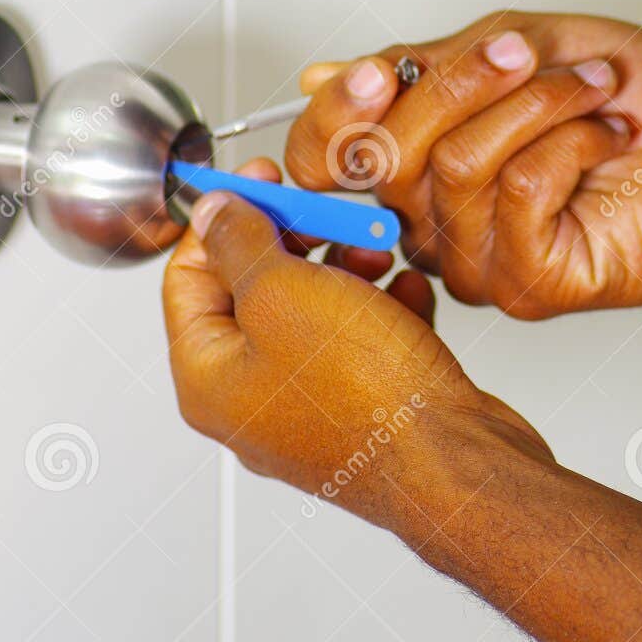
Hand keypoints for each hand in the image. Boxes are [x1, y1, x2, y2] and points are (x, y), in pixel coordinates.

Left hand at [162, 158, 549, 517]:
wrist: (453, 459)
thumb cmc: (367, 399)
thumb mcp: (283, 292)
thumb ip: (241, 243)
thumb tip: (216, 213)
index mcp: (209, 379)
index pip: (188, 279)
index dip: (221, 219)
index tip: (257, 181)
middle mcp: (252, 399)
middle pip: (253, 291)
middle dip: (295, 240)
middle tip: (325, 210)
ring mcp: (310, 407)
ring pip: (313, 312)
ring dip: (344, 268)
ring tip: (376, 252)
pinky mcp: (365, 409)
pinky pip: (361, 341)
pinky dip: (382, 308)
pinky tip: (406, 294)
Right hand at [285, 14, 641, 318]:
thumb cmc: (630, 97)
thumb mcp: (517, 46)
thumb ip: (425, 62)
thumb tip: (326, 75)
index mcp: (419, 167)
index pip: (332, 158)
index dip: (337, 114)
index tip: (377, 71)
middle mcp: (436, 221)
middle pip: (385, 156)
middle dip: (457, 83)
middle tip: (520, 50)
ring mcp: (480, 261)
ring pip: (456, 164)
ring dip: (536, 102)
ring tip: (594, 86)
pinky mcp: (532, 283)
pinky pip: (518, 192)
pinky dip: (568, 141)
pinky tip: (606, 134)